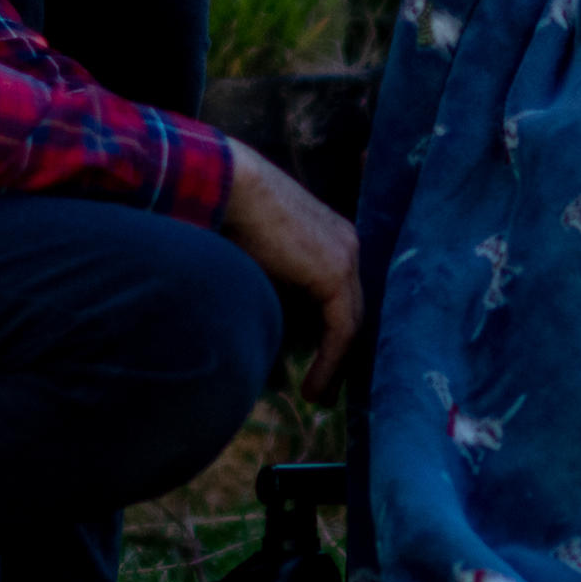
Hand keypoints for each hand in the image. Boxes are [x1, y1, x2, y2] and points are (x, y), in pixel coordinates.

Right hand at [213, 138, 362, 387]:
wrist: (228, 185)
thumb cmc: (229, 215)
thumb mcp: (259, 261)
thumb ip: (276, 291)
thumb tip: (270, 327)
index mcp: (332, 238)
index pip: (343, 297)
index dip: (333, 335)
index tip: (321, 366)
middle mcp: (347, 245)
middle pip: (352, 312)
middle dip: (341, 355)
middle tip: (326, 390)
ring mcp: (347, 255)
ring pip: (350, 325)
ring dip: (335, 366)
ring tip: (317, 397)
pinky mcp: (337, 271)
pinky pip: (342, 330)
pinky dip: (329, 362)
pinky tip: (312, 389)